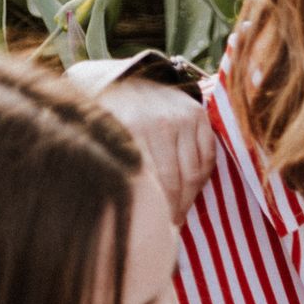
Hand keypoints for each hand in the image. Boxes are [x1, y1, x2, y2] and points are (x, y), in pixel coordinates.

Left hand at [96, 78, 213, 224]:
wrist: (125, 75)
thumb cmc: (105, 110)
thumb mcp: (96, 132)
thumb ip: (106, 162)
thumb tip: (100, 203)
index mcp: (129, 129)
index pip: (151, 184)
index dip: (154, 211)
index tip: (154, 229)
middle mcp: (158, 122)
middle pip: (174, 183)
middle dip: (172, 210)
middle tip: (168, 227)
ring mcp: (181, 118)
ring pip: (193, 174)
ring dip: (188, 198)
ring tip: (178, 212)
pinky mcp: (198, 116)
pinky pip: (207, 159)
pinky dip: (201, 178)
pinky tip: (189, 189)